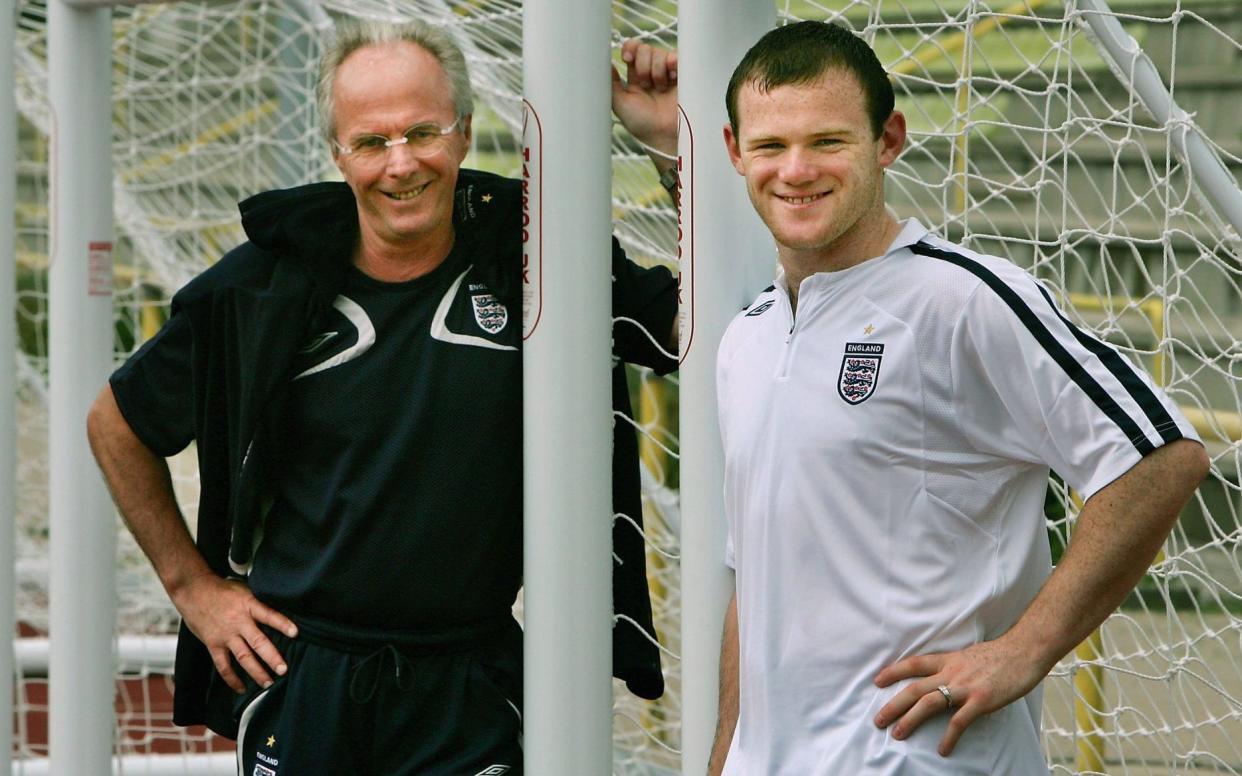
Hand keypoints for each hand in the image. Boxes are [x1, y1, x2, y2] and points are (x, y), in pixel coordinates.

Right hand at [171, 574, 298, 692]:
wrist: (193, 590)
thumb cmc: (221, 589)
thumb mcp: (244, 590)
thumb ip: (258, 603)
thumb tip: (278, 611)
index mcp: (248, 605)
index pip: (269, 615)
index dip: (282, 624)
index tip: (295, 633)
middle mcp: (238, 622)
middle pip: (258, 642)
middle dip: (272, 657)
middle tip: (283, 670)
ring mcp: (226, 635)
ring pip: (243, 657)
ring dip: (257, 672)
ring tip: (268, 683)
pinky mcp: (213, 644)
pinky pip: (223, 665)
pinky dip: (232, 678)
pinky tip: (241, 688)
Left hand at [611, 39, 677, 162]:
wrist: (664, 135)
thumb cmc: (641, 123)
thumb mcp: (619, 103)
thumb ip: (610, 82)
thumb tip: (600, 62)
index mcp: (635, 77)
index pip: (632, 50)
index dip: (630, 49)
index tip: (627, 57)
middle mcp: (651, 72)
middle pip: (645, 49)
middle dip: (643, 65)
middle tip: (646, 85)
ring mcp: (668, 73)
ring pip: (660, 53)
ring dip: (657, 70)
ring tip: (661, 88)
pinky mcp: (683, 75)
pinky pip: (678, 57)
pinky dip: (673, 62)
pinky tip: (671, 76)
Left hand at [872, 637, 1046, 755]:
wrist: (1025, 650)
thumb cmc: (1001, 653)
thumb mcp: (970, 654)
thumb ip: (955, 665)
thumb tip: (945, 673)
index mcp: (949, 660)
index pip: (914, 664)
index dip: (894, 671)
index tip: (877, 680)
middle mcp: (952, 672)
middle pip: (914, 688)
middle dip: (893, 704)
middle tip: (878, 720)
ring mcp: (965, 686)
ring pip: (929, 703)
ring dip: (910, 720)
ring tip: (898, 734)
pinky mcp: (981, 700)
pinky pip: (960, 721)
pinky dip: (949, 737)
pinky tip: (942, 749)